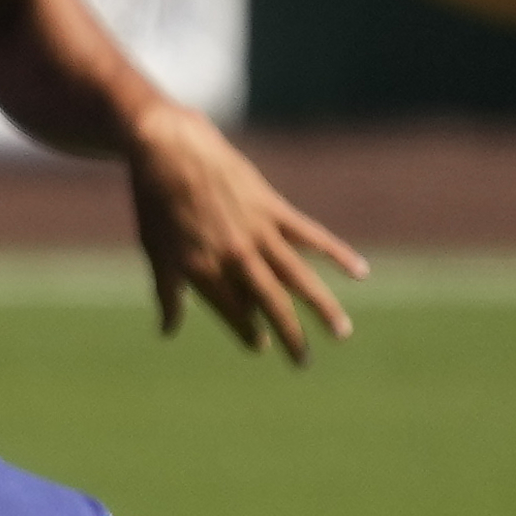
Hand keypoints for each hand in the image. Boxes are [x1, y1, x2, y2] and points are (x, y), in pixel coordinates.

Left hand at [125, 109, 364, 363]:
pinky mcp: (274, 210)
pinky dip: (336, 254)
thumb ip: (167, 294)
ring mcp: (257, 233)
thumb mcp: (155, 253)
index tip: (260, 347)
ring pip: (297, 277)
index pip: (232, 312)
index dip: (247, 332)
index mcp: (201, 271)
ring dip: (321, 307)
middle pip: (268, 304)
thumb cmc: (157, 206)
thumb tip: (168, 331)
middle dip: (288, 335)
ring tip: (341, 332)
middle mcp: (233, 257)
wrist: (173, 153)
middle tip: (302, 362)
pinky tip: (360, 272)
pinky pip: (311, 237)